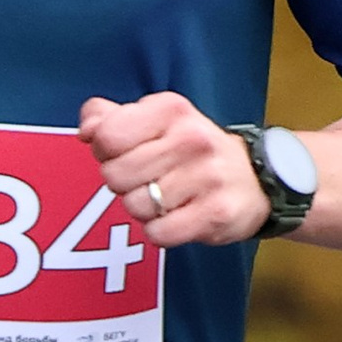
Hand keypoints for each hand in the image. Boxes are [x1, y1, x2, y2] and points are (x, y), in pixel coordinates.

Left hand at [77, 91, 268, 247]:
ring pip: (134, 207)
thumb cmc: (191, 150)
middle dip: (122, 184)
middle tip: (146, 180)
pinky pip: (158, 233)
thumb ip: (111, 118)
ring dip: (142, 209)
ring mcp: (207, 175)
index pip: (106, 136)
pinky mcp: (216, 212)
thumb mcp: (155, 120)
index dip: (105, 152)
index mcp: (171, 108)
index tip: (124, 153)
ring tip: (166, 198)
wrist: (255, 179)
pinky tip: (177, 217)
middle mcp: (191, 137)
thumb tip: (87, 130)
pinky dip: (160, 231)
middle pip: (115, 175)